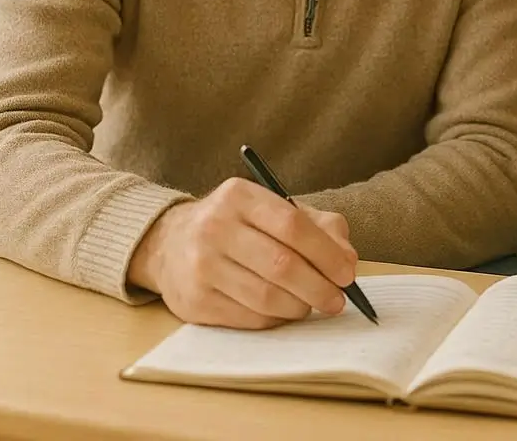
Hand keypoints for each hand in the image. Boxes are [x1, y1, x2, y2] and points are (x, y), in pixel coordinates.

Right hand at [128, 177, 357, 328]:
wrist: (170, 243)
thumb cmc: (237, 226)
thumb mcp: (273, 210)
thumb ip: (319, 226)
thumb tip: (347, 259)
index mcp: (239, 196)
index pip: (292, 225)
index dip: (326, 253)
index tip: (347, 273)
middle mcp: (214, 227)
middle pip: (281, 265)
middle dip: (319, 287)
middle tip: (337, 300)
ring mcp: (200, 266)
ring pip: (266, 297)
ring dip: (300, 307)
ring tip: (312, 305)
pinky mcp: (194, 301)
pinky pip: (249, 318)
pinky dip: (275, 319)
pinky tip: (283, 311)